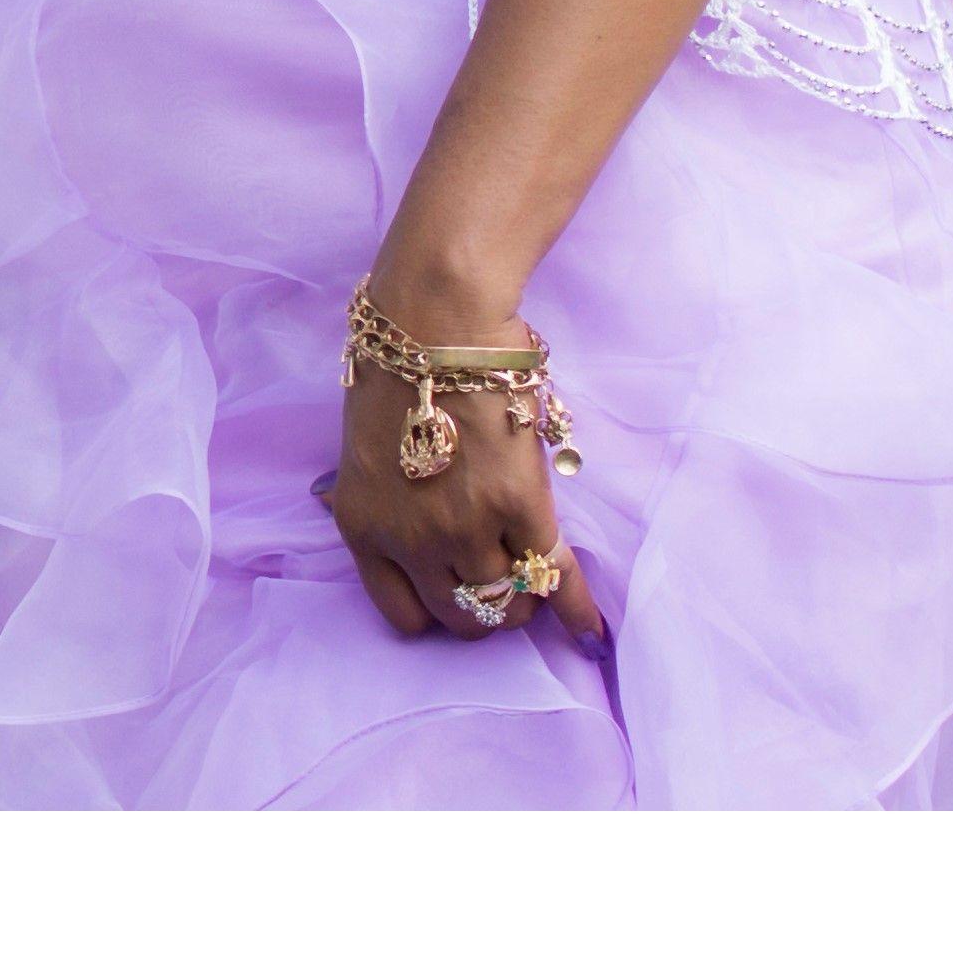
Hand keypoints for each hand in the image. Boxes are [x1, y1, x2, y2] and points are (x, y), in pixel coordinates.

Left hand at [325, 348, 608, 650]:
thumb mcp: (366, 456)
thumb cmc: (397, 374)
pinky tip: (589, 627)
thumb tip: (405, 538)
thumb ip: (387, 505)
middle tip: (505, 588)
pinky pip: (551, 570)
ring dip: (525, 599)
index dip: (436, 612)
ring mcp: (465, 527)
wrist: (434, 324)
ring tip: (535, 582)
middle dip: (486, 612)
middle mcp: (410, 540)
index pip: (404, 615)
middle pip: (461, 619)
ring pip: (507, 602)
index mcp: (363, 526)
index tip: (456, 601)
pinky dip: (574, 601)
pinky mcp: (517, 505)